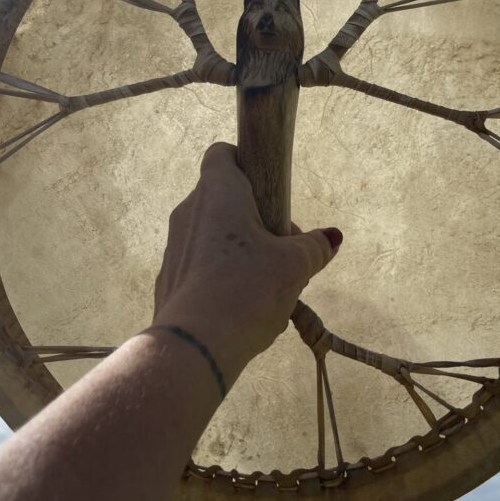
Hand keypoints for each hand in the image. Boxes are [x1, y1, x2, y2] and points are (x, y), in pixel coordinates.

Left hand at [150, 142, 341, 389]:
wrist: (194, 347)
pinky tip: (244, 310)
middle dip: (255, 219)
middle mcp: (189, 212)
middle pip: (224, 200)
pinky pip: (202, 267)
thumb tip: (331, 237)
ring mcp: (174, 247)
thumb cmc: (247, 288)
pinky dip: (222, 278)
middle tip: (283, 249)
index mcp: (217, 192)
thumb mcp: (294, 266)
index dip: (245, 162)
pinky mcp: (168, 281)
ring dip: (241, 251)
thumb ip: (314, 247)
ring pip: (214, 236)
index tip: (270, 191)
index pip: (222, 153)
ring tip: (268, 286)